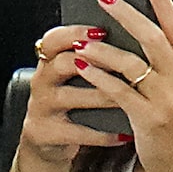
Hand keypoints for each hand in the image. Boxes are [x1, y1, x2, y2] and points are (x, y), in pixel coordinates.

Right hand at [16, 22, 131, 167]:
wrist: (46, 141)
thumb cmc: (70, 101)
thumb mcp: (73, 77)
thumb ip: (92, 58)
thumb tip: (131, 38)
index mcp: (49, 61)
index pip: (54, 39)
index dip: (76, 32)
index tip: (102, 31)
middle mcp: (42, 81)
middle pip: (62, 63)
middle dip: (94, 61)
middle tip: (123, 63)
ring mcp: (41, 108)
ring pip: (71, 97)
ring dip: (102, 96)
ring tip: (131, 97)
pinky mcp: (45, 133)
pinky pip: (77, 132)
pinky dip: (103, 134)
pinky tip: (125, 134)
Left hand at [71, 0, 172, 171]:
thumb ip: (169, 67)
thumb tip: (145, 36)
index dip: (163, 1)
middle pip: (152, 36)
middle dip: (126, 13)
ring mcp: (167, 100)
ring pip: (131, 62)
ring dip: (102, 47)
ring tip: (80, 38)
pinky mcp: (149, 119)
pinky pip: (119, 91)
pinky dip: (98, 76)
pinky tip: (82, 67)